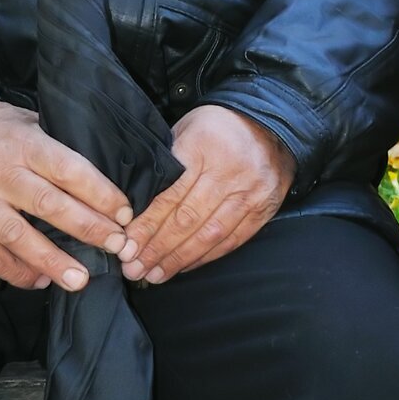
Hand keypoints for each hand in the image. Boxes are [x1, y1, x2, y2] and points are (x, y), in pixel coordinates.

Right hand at [0, 100, 135, 291]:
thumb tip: (98, 168)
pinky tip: (39, 281)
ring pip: (19, 237)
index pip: (69, 170)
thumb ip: (54, 144)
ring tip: (80, 280)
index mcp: (25, 145)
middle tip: (115, 246)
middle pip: (50, 205)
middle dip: (87, 228)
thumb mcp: (23, 121)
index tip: (124, 213)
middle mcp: (4, 175)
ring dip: (53, 261)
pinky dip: (16, 272)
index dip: (100, 193)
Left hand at [121, 105, 294, 282]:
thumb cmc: (219, 128)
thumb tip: (134, 206)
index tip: (127, 246)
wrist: (270, 125)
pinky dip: (206, 257)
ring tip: (154, 274)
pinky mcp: (263, 210)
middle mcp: (229, 173)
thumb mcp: (187, 130)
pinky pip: (231, 240)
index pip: (170, 195)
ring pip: (209, 235)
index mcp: (203, 148)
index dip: (147, 225)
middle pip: (187, 219)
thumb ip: (166, 164)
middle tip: (134, 268)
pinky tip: (184, 266)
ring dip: (178, 258)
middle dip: (157, 248)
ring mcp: (249, 193)